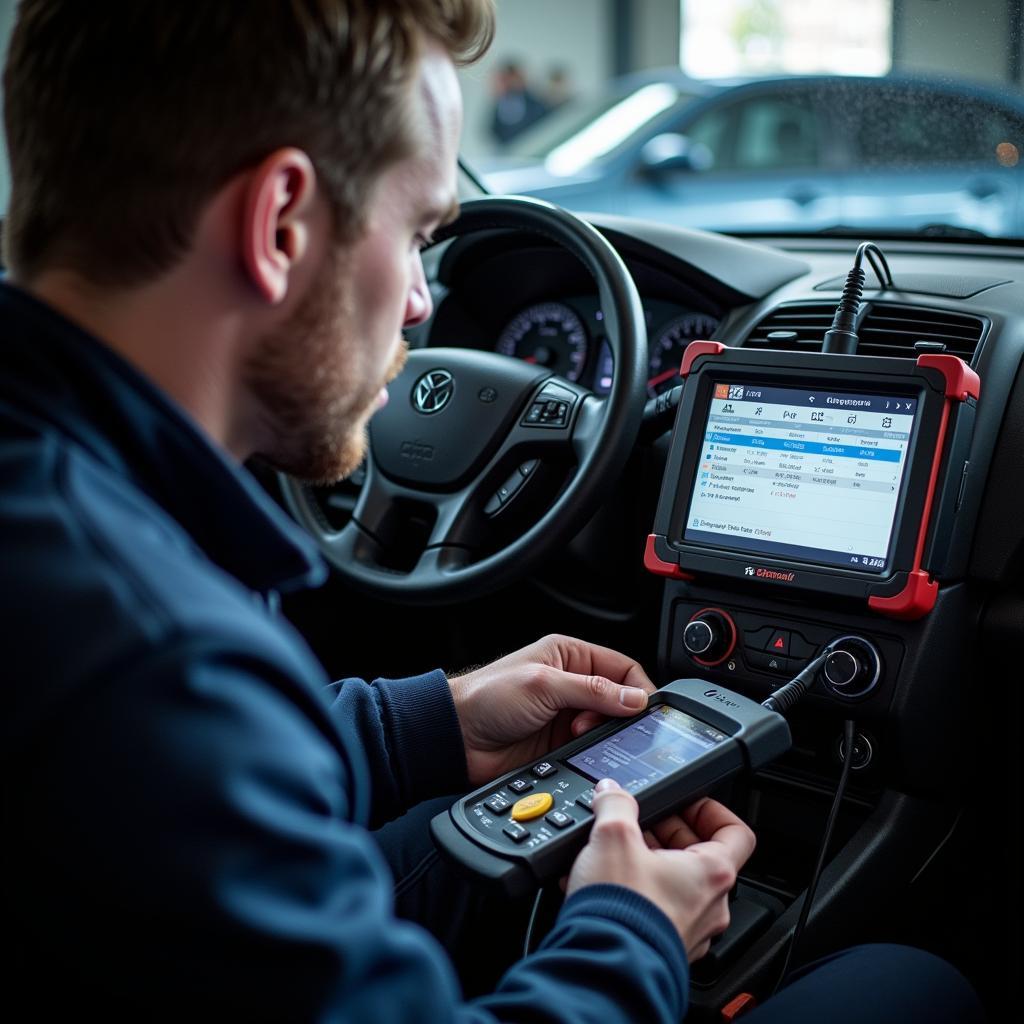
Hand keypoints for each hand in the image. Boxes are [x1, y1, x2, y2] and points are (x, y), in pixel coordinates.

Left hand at [448, 634, 655, 786]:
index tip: (644, 711)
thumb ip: (591, 690)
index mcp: (569, 655)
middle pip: (619, 699)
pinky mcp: (561, 744)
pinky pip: (592, 749)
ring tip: (580, 736)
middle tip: (601, 725)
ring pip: (608, 727)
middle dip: (619, 715)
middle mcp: (572, 683)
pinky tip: (582, 753)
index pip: (622, 667)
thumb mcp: (543, 685)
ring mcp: (568, 716)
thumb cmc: (487, 698)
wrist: (456, 737)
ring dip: (603, 736)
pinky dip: (594, 753)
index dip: (638, 688)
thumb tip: (634, 699)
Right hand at [567, 783, 755, 962]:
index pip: (736, 832)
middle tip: (639, 824)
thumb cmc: (623, 910)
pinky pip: (657, 911)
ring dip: (648, 863)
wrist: (605, 965)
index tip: (685, 803)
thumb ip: (615, 804)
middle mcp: (710, 905)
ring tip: (614, 854)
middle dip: (666, 834)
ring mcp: (690, 930)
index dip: (710, 810)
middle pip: (701, 856)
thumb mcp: (613, 836)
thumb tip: (611, 793)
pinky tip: (603, 884)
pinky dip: (636, 893)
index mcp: (712, 873)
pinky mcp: (665, 947)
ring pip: (677, 884)